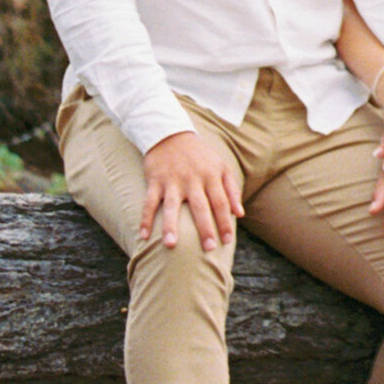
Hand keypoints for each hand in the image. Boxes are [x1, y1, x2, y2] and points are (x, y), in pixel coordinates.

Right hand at [139, 126, 242, 253]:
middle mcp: (193, 179)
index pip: (221, 202)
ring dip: (170, 226)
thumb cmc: (200, 156)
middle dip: (205, 228)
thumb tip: (240, 214)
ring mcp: (172, 181)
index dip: (225, 222)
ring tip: (171, 245)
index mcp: (211, 176)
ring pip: (171, 206)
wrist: (171, 134)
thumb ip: (232, 189)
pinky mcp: (155, 181)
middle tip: (209, 249)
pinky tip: (144, 236)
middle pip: (200, 206)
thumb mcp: (220, 166)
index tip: (228, 241)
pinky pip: (149, 202)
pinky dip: (145, 218)